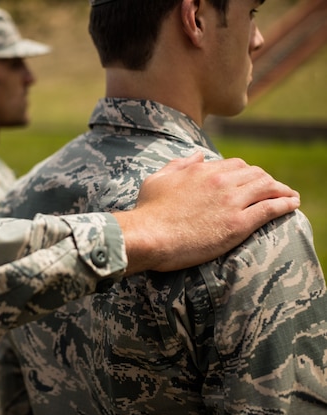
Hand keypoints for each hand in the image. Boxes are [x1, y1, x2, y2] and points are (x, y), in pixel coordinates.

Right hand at [114, 152, 299, 273]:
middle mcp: (220, 181)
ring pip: (267, 187)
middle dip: (266, 180)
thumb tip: (196, 154)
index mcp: (202, 170)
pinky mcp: (238, 224)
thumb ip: (178, 164)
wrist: (148, 235)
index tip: (250, 181)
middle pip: (255, 173)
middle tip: (273, 189)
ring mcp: (231, 202)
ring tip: (289, 196)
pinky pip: (271, 208)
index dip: (246, 173)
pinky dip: (285, 204)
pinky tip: (292, 205)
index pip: (234, 165)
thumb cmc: (147, 211)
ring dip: (281, 190)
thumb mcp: (157, 179)